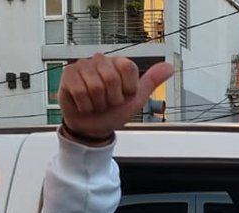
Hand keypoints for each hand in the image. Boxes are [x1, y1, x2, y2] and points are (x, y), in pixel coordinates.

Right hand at [58, 54, 173, 138]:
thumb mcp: (136, 99)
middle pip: (111, 78)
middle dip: (111, 99)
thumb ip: (151, 81)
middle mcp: (101, 60)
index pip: (127, 68)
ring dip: (97, 103)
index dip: (127, 89)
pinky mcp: (68, 74)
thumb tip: (169, 67)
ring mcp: (83, 65)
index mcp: (119, 63)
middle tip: (108, 102)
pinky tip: (84, 104)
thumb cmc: (113, 111)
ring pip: (95, 86)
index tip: (123, 96)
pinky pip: (79, 91)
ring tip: (96, 103)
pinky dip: (85, 105)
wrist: (92, 127)